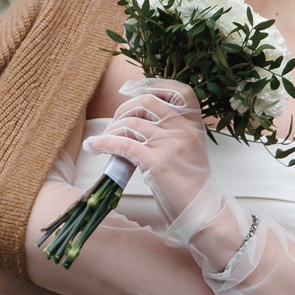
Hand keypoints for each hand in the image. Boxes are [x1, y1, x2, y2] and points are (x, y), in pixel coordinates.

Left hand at [89, 82, 242, 251]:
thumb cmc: (190, 183)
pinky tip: (92, 146)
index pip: (178, 91)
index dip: (154, 84)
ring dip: (110, 130)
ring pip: (130, 123)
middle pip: (146, 101)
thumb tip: (133, 122)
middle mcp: (183, 128)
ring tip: (102, 142)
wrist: (201, 210)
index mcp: (194, 123)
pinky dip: (103, 143)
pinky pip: (122, 144)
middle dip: (122, 110)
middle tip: (113, 125)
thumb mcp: (188, 149)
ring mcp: (170, 143)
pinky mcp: (156, 161)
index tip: (132, 90)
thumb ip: (171, 132)